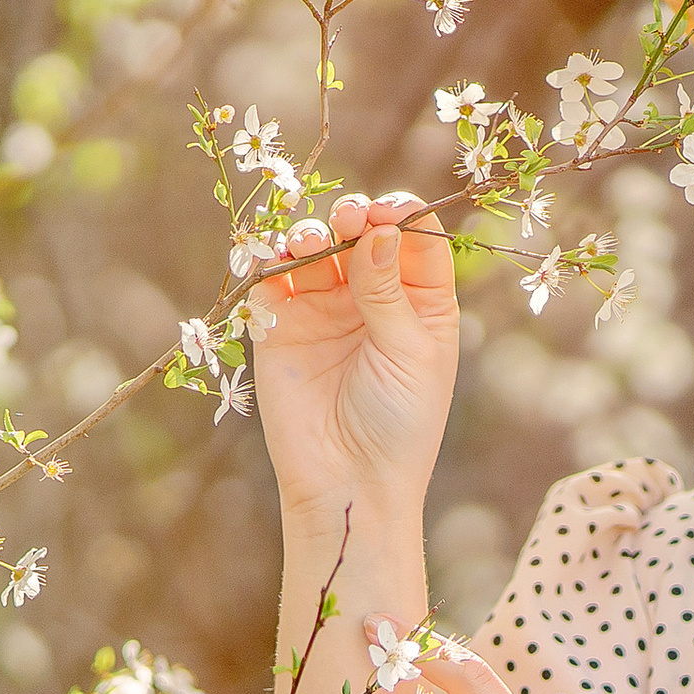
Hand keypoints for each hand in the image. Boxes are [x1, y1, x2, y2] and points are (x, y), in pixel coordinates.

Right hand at [251, 191, 457, 533]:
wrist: (349, 482)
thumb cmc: (400, 423)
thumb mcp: (410, 352)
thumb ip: (389, 290)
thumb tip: (378, 229)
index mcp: (422, 302)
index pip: (416, 238)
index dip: (402, 215)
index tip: (387, 212)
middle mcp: (373, 298)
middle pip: (362, 234)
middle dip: (355, 216)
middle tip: (349, 220)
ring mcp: (325, 308)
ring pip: (316, 249)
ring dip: (312, 233)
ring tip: (311, 242)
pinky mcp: (280, 325)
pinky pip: (272, 279)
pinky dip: (272, 259)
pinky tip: (277, 257)